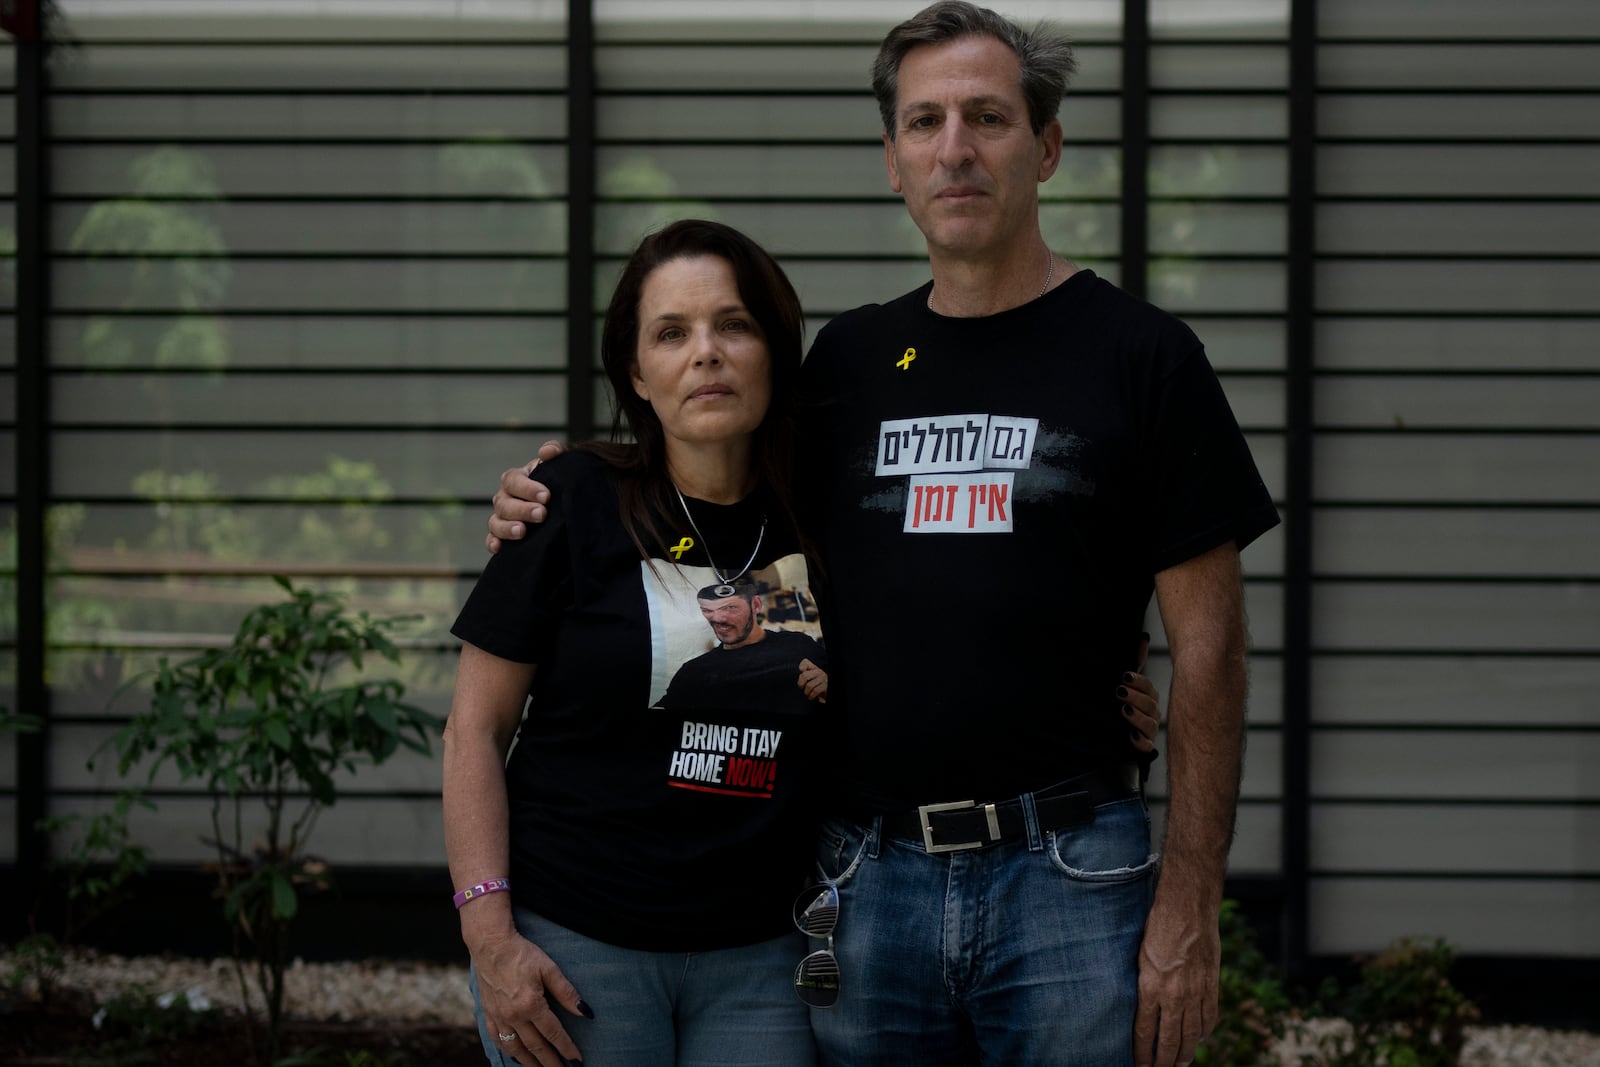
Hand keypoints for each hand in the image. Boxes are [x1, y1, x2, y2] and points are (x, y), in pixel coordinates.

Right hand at [472, 928, 590, 1066]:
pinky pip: (499, 1040)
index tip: (577, 1060)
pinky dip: (509, 1052)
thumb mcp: (549, 969)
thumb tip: (585, 1011)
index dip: (567, 1048)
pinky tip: (517, 1057)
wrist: (491, 945)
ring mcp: (499, 1017)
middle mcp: (514, 1016)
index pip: (554, 1033)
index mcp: (531, 1005)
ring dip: (530, 1062)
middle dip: (551, 1062)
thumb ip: (566, 992)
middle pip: (536, 1047)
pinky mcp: (488, 1014)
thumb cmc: (522, 954)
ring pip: (516, 1049)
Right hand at [486, 440, 563, 553]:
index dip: (528, 488)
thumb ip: (555, 451)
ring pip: (495, 522)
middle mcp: (504, 497)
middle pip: (504, 503)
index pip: (514, 481)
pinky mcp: (501, 535)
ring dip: (507, 528)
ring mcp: (501, 517)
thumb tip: (547, 451)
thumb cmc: (556, 481)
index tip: (546, 496)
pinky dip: (492, 543)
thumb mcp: (558, 465)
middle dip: (523, 509)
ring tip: (522, 531)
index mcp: (515, 479)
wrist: (559, 503)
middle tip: (542, 514)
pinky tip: (499, 548)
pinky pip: (491, 539)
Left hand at [796, 658, 827, 702]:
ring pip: (809, 685)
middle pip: (804, 675)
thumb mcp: (812, 678)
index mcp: (815, 668)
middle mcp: (819, 672)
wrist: (828, 692)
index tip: (801, 671)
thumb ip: (805, 675)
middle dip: (800, 683)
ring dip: (806, 692)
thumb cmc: (818, 685)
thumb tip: (801, 671)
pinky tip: (811, 697)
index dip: (802, 666)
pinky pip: (815, 691)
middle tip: (801, 687)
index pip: (806, 662)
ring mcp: (823, 679)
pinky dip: (811, 696)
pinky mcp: (826, 686)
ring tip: (807, 693)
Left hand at [1119, 632, 1161, 752]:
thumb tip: (1144, 637)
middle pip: (1151, 705)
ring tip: (1124, 711)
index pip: (1147, 687)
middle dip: (1136, 697)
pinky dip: (1140, 741)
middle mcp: (1151, 712)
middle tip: (1119, 692)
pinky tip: (1131, 736)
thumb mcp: (1125, 683)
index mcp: (1147, 696)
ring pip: (1151, 724)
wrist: (1107, 734)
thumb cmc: (1119, 705)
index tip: (1124, 676)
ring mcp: (1149, 730)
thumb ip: (1135, 662)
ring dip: (1138, 717)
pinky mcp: (1143, 747)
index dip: (1137, 681)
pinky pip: (1147, 746)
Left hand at [1133, 896, 1219, 1066]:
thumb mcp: (1138, 955)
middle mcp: (1175, 994)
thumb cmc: (1156, 925)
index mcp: (1150, 987)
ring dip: (1185, 1053)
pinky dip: (1205, 1031)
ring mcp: (1196, 991)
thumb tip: (1141, 1005)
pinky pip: (1210, 1016)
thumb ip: (1142, 983)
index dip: (1143, 1054)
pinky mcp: (1212, 983)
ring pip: (1192, 1034)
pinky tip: (1199, 1038)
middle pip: (1170, 1040)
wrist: (1188, 905)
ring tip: (1179, 1064)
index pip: (1145, 1032)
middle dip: (1164, 1062)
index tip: (1140, 1066)